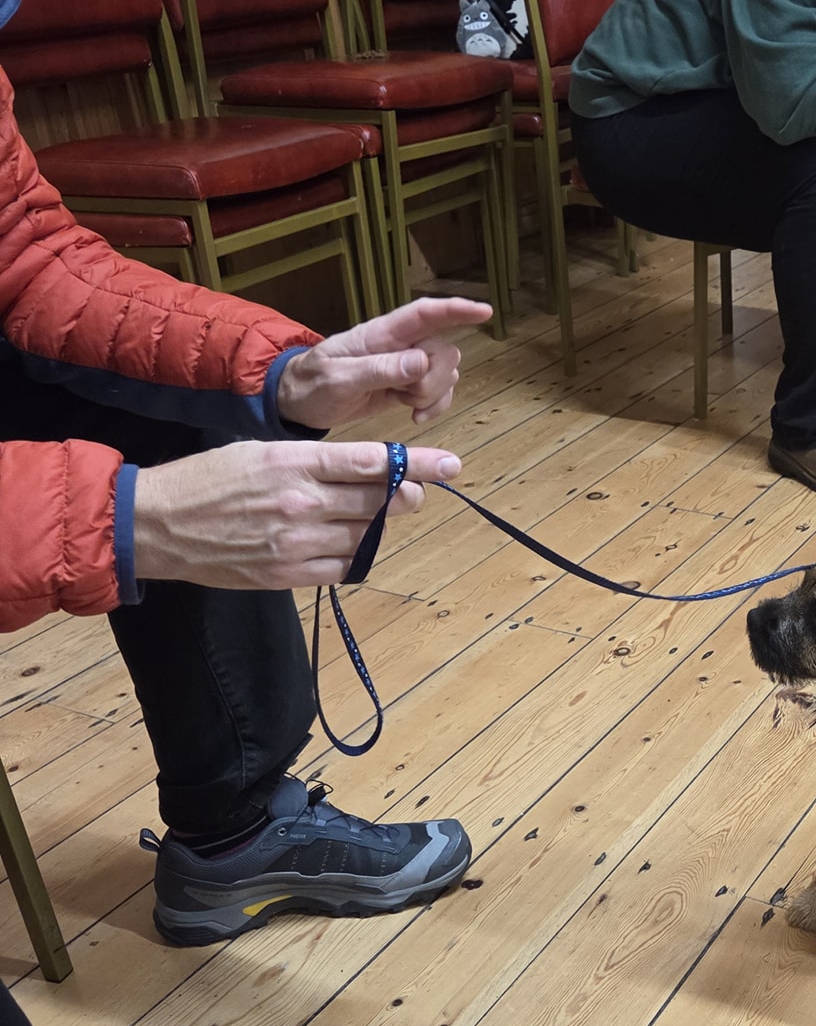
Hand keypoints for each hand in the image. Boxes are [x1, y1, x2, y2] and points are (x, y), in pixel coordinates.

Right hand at [132, 440, 460, 588]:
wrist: (157, 525)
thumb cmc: (208, 480)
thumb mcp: (260, 451)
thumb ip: (314, 460)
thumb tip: (366, 468)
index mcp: (294, 462)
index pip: (372, 462)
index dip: (416, 463)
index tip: (449, 463)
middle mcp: (301, 503)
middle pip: (379, 501)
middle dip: (407, 494)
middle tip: (418, 489)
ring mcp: (296, 543)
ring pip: (365, 535)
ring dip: (379, 524)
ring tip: (378, 514)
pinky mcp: (287, 574)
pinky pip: (343, 567)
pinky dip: (355, 554)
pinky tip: (349, 542)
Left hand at [275, 296, 491, 430]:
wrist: (298, 403)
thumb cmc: (311, 384)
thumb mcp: (338, 379)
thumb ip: (379, 370)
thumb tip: (421, 363)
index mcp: (381, 334)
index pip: (424, 313)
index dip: (456, 309)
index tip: (485, 311)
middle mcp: (399, 345)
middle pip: (443, 349)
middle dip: (435, 379)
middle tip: (407, 397)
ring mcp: (405, 366)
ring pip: (445, 372)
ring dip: (434, 395)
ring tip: (406, 407)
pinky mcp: (406, 387)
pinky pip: (438, 392)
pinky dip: (435, 407)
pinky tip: (416, 417)